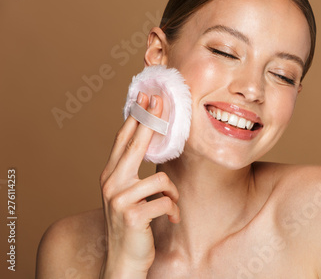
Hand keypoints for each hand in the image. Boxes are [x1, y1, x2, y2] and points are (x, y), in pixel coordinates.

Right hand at [99, 92, 179, 277]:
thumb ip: (135, 172)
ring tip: (169, 206)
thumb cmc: (132, 224)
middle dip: (150, 120)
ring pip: (161, 180)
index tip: (145, 97)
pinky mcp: (133, 215)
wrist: (124, 260)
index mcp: (111, 175)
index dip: (135, 117)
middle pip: (135, 144)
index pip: (123, 140)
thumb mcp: (128, 194)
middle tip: (161, 101)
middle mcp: (111, 183)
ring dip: (172, 195)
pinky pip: (166, 202)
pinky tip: (168, 219)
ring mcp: (120, 199)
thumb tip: (149, 146)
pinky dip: (172, 211)